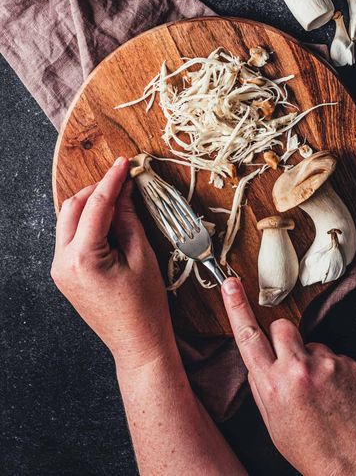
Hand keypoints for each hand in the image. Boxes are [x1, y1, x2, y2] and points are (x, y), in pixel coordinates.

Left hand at [51, 157, 173, 369]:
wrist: (137, 343)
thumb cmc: (146, 305)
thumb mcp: (142, 255)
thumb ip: (129, 218)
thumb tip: (126, 189)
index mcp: (83, 258)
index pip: (96, 205)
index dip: (112, 180)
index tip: (124, 162)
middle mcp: (62, 263)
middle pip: (72, 209)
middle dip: (97, 190)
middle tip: (122, 180)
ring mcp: (59, 270)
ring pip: (68, 221)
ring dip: (90, 205)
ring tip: (119, 200)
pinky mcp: (64, 275)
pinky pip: (71, 238)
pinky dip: (87, 223)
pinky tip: (109, 221)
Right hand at [222, 278, 355, 475]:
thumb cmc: (312, 449)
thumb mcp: (273, 423)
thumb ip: (261, 386)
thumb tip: (257, 359)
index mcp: (272, 386)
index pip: (248, 337)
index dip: (237, 307)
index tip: (230, 283)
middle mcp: (297, 370)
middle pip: (281, 326)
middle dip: (282, 338)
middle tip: (291, 362)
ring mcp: (326, 364)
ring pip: (310, 342)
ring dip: (311, 358)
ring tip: (320, 390)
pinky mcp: (350, 363)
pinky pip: (334, 354)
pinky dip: (334, 370)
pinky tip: (337, 394)